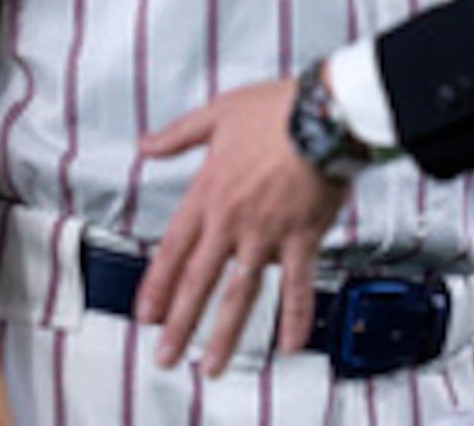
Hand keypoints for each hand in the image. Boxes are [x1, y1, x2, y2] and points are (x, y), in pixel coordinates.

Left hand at [134, 78, 350, 376]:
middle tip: (166, 355)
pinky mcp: (303, 236)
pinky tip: (292, 342)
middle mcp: (233, 220)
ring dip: (225, 333)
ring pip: (240, 293)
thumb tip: (145, 145)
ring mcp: (267, 233)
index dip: (158, 284)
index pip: (175, 248)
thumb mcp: (218, 113)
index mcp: (210, 192)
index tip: (146, 313)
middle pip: (199, 281)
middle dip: (180, 323)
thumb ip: (179, 135)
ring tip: (214, 365)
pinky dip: (295, 315)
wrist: (327, 113)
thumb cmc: (279, 108)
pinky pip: (298, 283)